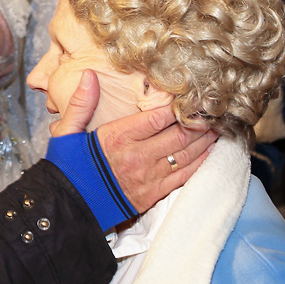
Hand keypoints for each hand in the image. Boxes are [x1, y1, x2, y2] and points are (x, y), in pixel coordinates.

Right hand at [54, 70, 216, 212]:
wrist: (67, 208)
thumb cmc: (67, 168)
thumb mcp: (66, 132)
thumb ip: (81, 103)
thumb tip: (90, 75)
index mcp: (117, 137)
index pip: (158, 116)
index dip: (179, 105)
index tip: (193, 95)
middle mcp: (137, 155)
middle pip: (179, 134)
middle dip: (200, 121)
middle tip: (215, 110)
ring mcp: (148, 177)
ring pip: (186, 154)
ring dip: (205, 140)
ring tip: (218, 127)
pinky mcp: (153, 194)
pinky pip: (184, 176)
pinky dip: (201, 163)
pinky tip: (210, 152)